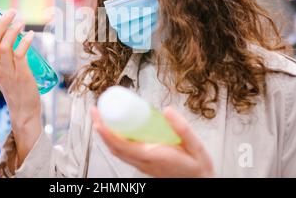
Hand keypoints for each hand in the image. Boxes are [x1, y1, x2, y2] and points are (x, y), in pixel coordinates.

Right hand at [0, 10, 40, 130]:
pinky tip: (31, 35)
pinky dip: (25, 42)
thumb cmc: (17, 88)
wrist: (24, 110)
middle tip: (10, 12)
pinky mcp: (21, 74)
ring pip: (4, 46)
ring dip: (12, 30)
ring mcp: (8, 71)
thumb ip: (6, 58)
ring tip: (21, 20)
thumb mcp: (6, 72)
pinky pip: (20, 54)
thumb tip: (13, 38)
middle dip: (0, 23)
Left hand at [91, 106, 214, 177]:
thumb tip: (167, 111)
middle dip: (101, 129)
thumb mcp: (196, 146)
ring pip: (117, 151)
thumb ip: (182, 128)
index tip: (98, 119)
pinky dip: (114, 140)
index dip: (107, 133)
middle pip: (114, 147)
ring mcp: (142, 165)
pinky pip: (123, 152)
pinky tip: (115, 129)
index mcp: (154, 156)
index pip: (122, 145)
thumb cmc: (197, 168)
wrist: (200, 185)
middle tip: (95, 111)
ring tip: (101, 117)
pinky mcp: (143, 164)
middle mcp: (144, 162)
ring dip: (105, 134)